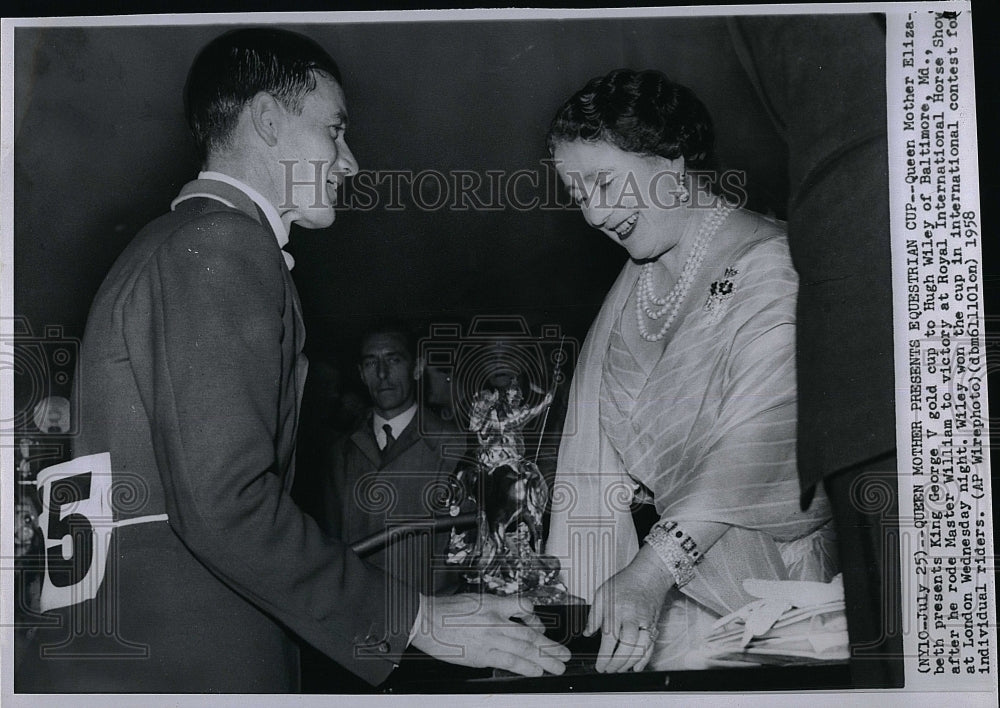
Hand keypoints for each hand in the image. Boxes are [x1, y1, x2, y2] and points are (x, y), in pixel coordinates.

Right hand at [411, 593, 569, 676]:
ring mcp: (490, 638)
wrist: (426, 620)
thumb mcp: (475, 599)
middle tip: (566, 654)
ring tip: (558, 666)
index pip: (525, 607)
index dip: (537, 618)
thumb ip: (496, 608)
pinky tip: (535, 671)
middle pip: (530, 633)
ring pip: (524, 648)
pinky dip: (524, 667)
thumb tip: (513, 617)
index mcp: (494, 604)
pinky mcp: (482, 654)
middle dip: (550, 646)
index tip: (542, 627)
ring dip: (545, 659)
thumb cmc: (446, 610)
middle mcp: (496, 620)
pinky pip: (509, 661)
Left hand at [585, 545, 674, 672]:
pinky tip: (636, 667)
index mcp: (617, 610)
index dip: (604, 656)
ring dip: (629, 663)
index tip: (599, 665)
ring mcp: (645, 622)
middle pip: (627, 645)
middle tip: (609, 670)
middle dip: (617, 662)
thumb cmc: (624, 583)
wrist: (648, 575)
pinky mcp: (654, 625)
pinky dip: (645, 659)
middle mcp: (633, 617)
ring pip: (641, 648)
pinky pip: (651, 646)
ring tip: (619, 670)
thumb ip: (594, 616)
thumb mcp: (601, 594)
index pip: (610, 638)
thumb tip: (588, 633)